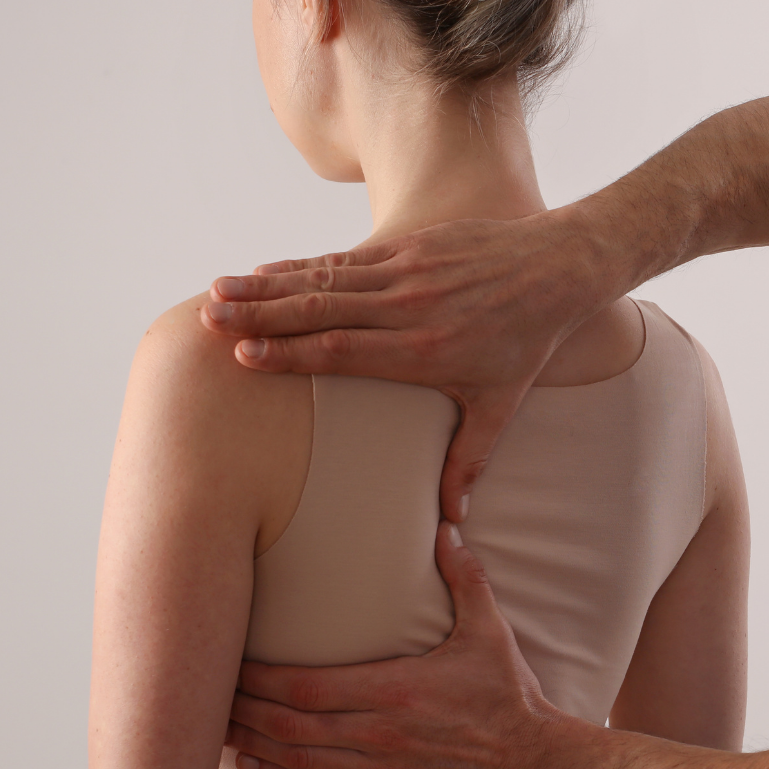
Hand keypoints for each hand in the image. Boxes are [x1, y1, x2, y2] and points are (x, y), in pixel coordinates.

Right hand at [197, 212, 625, 520]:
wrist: (559, 268)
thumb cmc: (528, 344)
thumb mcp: (501, 406)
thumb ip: (469, 461)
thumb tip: (452, 522)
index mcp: (424, 351)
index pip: (342, 352)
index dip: (289, 354)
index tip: (243, 358)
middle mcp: (409, 308)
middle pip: (320, 311)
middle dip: (260, 316)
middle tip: (209, 321)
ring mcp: (408, 272)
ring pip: (324, 279)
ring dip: (267, 285)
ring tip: (218, 291)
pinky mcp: (412, 246)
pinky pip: (346, 257)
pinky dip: (303, 264)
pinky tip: (266, 269)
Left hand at [225, 522, 599, 768]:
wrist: (535, 766)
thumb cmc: (509, 696)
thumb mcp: (490, 632)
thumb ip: (464, 579)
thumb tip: (447, 528)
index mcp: (396, 690)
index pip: (304, 686)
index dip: (258, 679)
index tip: (229, 664)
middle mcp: (379, 734)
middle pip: (288, 723)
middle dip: (242, 710)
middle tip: (205, 696)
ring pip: (297, 759)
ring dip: (252, 743)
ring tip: (213, 729)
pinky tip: (254, 765)